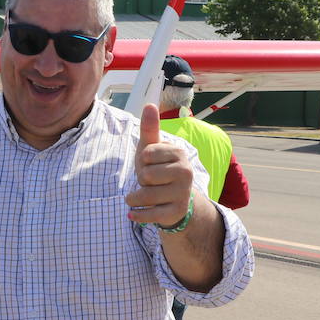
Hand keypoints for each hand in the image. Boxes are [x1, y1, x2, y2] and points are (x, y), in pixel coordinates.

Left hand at [125, 104, 193, 226]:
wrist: (173, 199)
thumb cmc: (158, 168)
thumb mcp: (151, 149)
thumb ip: (149, 128)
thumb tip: (150, 105)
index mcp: (179, 153)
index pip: (146, 155)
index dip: (142, 161)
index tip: (151, 164)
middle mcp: (186, 172)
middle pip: (145, 175)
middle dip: (141, 180)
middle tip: (151, 181)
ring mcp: (182, 194)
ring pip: (145, 195)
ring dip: (135, 197)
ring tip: (144, 195)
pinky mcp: (176, 212)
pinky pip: (150, 214)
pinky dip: (137, 214)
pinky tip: (133, 212)